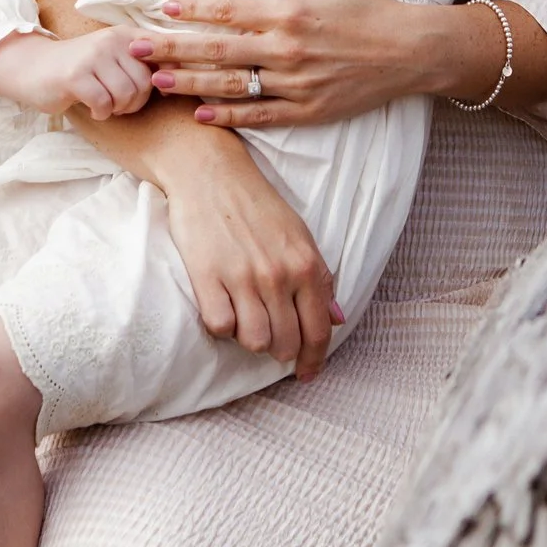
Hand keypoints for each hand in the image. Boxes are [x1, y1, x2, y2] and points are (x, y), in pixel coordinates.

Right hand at [0, 28, 157, 120]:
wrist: (31, 67)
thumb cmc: (80, 68)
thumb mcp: (114, 58)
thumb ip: (144, 63)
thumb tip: (178, 79)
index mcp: (126, 34)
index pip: (164, 53)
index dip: (170, 76)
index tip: (160, 90)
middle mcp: (111, 40)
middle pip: (146, 82)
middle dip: (137, 101)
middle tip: (120, 104)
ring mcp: (93, 56)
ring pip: (126, 94)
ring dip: (118, 108)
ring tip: (107, 105)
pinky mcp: (75, 76)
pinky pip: (104, 103)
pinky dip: (102, 113)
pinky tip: (94, 109)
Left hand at [145, 0, 457, 128]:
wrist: (411, 52)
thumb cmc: (372, 9)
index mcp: (291, 13)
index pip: (229, 11)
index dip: (192, 10)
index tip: (163, 9)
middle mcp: (287, 50)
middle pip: (217, 50)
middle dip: (171, 49)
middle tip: (134, 49)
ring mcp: (295, 84)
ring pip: (231, 86)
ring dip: (189, 84)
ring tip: (155, 83)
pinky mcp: (307, 111)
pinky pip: (260, 115)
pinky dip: (228, 116)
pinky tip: (200, 113)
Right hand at [161, 155, 344, 381]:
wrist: (210, 172)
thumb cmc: (256, 204)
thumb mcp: (298, 235)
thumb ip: (319, 278)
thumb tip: (338, 318)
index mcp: (306, 264)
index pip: (319, 330)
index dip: (314, 359)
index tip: (306, 373)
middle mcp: (278, 274)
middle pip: (286, 343)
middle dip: (280, 350)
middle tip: (270, 339)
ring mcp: (243, 276)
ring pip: (255, 341)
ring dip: (250, 338)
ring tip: (244, 318)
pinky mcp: (208, 276)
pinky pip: (220, 327)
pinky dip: (222, 326)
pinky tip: (222, 306)